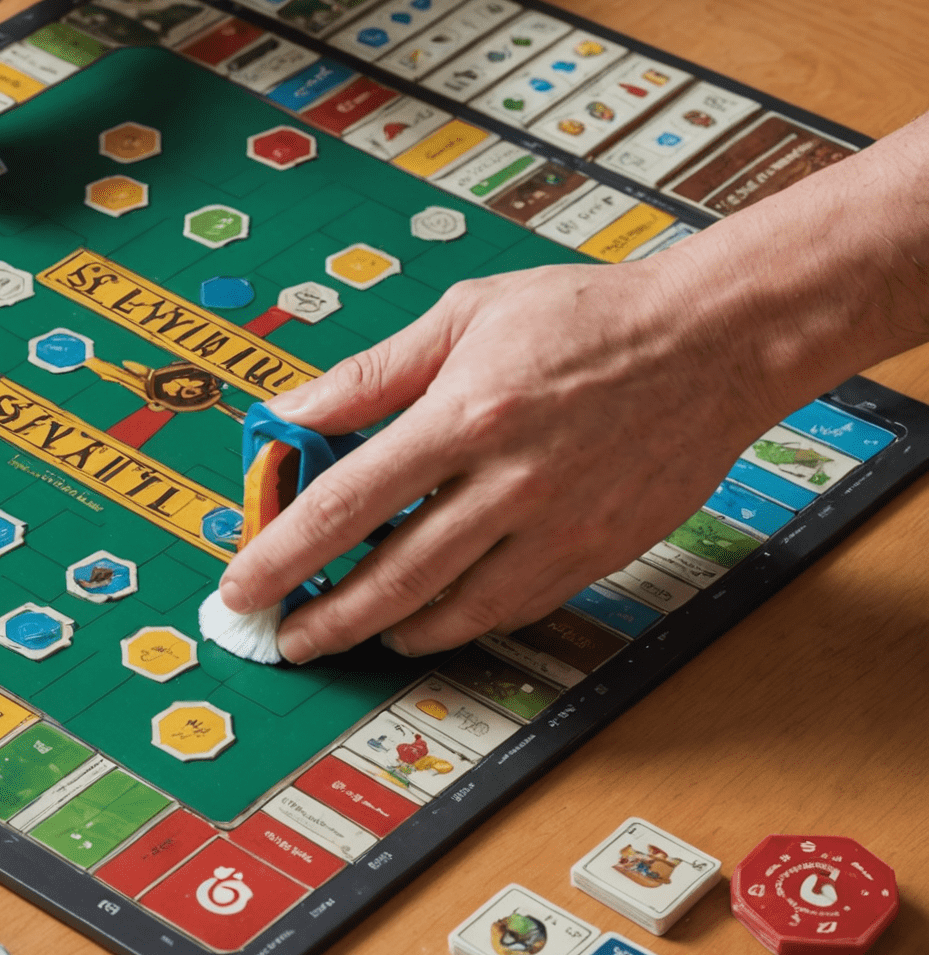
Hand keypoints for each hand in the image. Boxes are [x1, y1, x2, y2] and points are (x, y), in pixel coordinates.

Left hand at [217, 255, 786, 663]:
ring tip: (342, 634)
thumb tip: (290, 415)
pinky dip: (455, 624)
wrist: (712, 342)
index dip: (282, 554)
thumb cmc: (585, 317)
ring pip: (451, 611)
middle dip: (324, 619)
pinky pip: (509, 610)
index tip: (241, 585)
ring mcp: (557, 529)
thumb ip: (370, 375)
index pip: (345, 504)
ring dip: (384, 633)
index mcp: (464, 414)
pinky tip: (421, 620)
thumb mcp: (464, 316)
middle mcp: (509, 483)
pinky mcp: (595, 556)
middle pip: (391, 577)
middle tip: (284, 638)